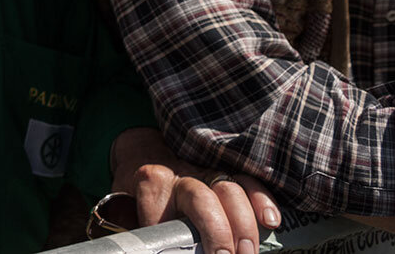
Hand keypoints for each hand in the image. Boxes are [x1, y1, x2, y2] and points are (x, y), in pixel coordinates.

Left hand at [110, 128, 279, 253]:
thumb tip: (128, 246)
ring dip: (243, 225)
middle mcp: (180, 174)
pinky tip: (271, 221)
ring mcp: (206, 170)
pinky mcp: (227, 171)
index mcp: (150, 182)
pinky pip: (249, 180)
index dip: (167, 236)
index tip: (172, 251)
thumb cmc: (137, 190)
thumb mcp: (123, 205)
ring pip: (229, 190)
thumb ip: (129, 225)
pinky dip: (262, 199)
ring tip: (248, 252)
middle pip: (201, 200)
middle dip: (216, 234)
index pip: (157, 212)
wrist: (145, 150)